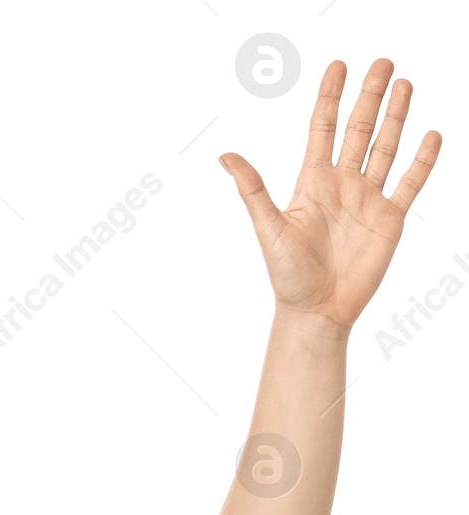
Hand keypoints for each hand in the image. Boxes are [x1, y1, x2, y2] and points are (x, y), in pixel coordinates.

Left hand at [219, 57, 441, 331]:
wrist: (316, 310)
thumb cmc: (287, 275)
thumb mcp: (268, 228)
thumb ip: (253, 189)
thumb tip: (225, 156)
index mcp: (312, 183)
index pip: (323, 130)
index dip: (330, 98)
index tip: (337, 67)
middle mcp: (341, 186)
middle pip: (360, 130)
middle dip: (370, 96)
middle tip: (382, 63)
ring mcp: (367, 200)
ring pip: (386, 148)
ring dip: (395, 117)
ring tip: (404, 84)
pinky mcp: (390, 219)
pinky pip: (410, 182)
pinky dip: (422, 159)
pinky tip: (430, 135)